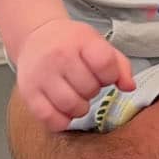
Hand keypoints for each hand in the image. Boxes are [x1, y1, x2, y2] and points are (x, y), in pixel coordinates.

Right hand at [16, 17, 134, 131]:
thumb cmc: (71, 44)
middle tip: (86, 84)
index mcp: (80, 41)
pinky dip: (61, 121)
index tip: (104, 75)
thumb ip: (119, 65)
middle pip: (89, 88)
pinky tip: (64, 111)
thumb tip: (129, 87)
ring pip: (71, 106)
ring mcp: (41, 75)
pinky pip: (48, 118)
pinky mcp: (28, 93)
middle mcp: (59, 56)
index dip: (110, 76)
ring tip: (76, 97)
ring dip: (80, 108)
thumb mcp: (97, 44)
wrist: (35, 37)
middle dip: (93, 91)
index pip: (105, 65)